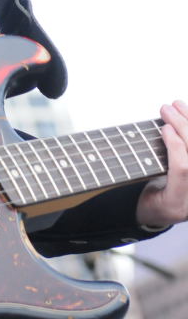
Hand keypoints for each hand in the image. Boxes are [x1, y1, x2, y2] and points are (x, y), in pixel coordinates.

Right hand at [136, 99, 187, 227]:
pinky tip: (187, 115)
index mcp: (175, 202)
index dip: (175, 147)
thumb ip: (140, 170)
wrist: (159, 212)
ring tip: (177, 106)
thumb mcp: (137, 189)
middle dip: (183, 127)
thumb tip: (140, 141)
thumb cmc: (147, 199)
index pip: (182, 170)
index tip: (165, 128)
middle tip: (167, 110)